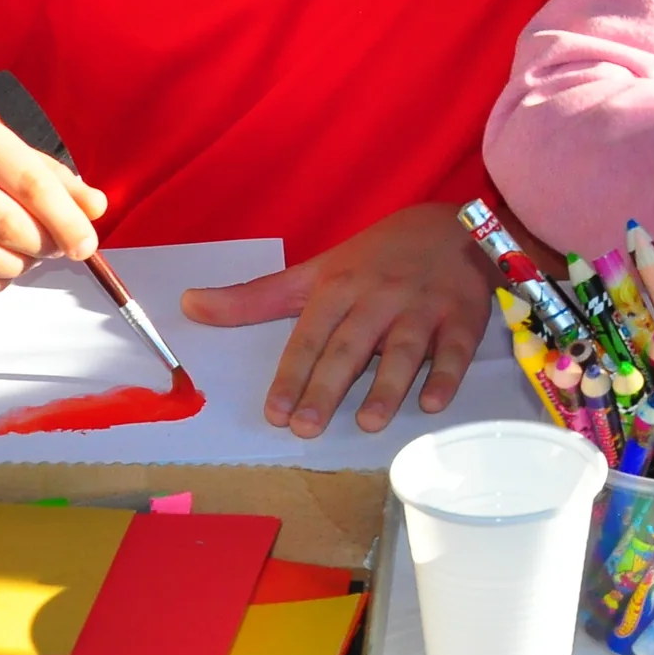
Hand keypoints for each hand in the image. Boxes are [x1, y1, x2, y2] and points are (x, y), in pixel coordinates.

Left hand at [181, 206, 492, 436]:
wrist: (452, 227)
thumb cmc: (377, 257)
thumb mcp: (316, 271)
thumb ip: (255, 297)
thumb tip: (189, 305)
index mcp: (340, 287)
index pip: (310, 336)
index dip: (292, 374)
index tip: (275, 413)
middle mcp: (379, 297)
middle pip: (351, 346)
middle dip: (328, 386)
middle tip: (307, 428)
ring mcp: (423, 307)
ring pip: (405, 349)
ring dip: (388, 385)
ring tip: (368, 422)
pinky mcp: (463, 317)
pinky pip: (456, 349)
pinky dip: (447, 375)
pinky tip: (433, 404)